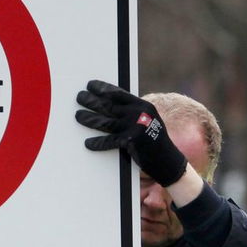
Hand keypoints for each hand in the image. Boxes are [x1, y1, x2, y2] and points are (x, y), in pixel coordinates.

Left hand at [74, 80, 190, 187]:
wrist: (169, 162)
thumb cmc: (155, 142)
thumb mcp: (147, 122)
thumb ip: (133, 113)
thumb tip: (111, 107)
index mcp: (143, 106)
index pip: (119, 93)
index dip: (103, 88)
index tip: (91, 85)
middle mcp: (139, 113)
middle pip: (109, 105)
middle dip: (92, 100)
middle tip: (80, 97)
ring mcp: (135, 126)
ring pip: (106, 121)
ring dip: (89, 118)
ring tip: (78, 115)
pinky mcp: (130, 141)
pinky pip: (109, 141)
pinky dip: (97, 143)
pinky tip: (87, 143)